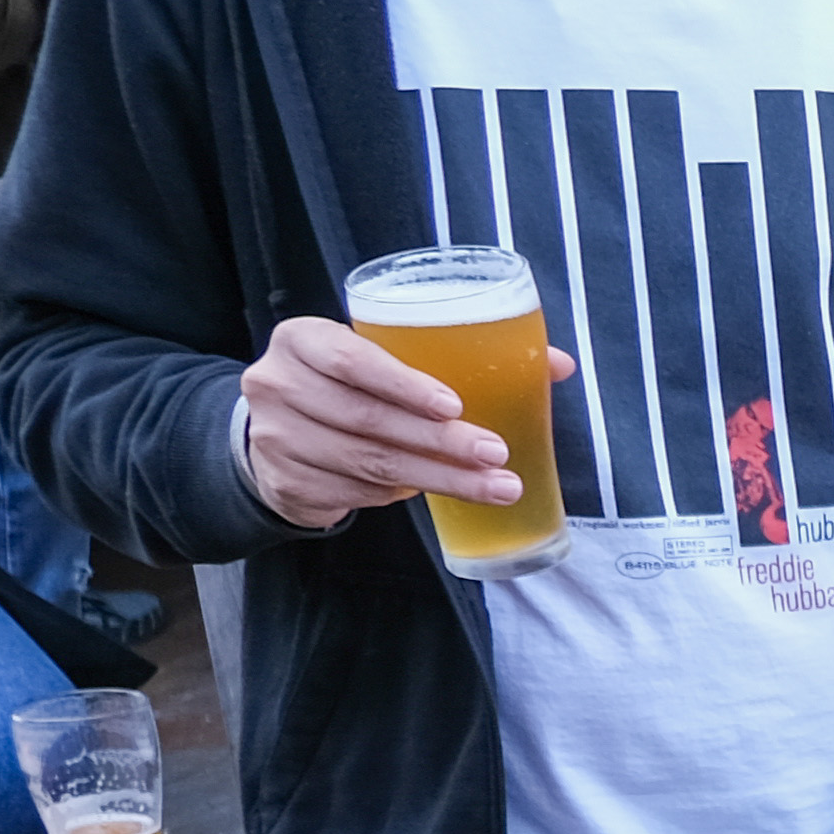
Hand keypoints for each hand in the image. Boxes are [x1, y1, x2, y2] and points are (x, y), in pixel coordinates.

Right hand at [235, 311, 557, 530]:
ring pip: (369, 463)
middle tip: (496, 454)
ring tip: (495, 486)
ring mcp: (275, 437)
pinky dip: (402, 494)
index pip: (351, 359)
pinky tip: (436, 491)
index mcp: (302, 339)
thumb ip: (459, 352)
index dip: (403, 384)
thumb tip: (559, 363)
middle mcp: (277, 383)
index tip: (455, 405)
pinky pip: (357, 493)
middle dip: (440, 442)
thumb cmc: (351, 383)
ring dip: (440, 479)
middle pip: (368, 419)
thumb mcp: (383, 353)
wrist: (278, 427)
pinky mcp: (285, 482)